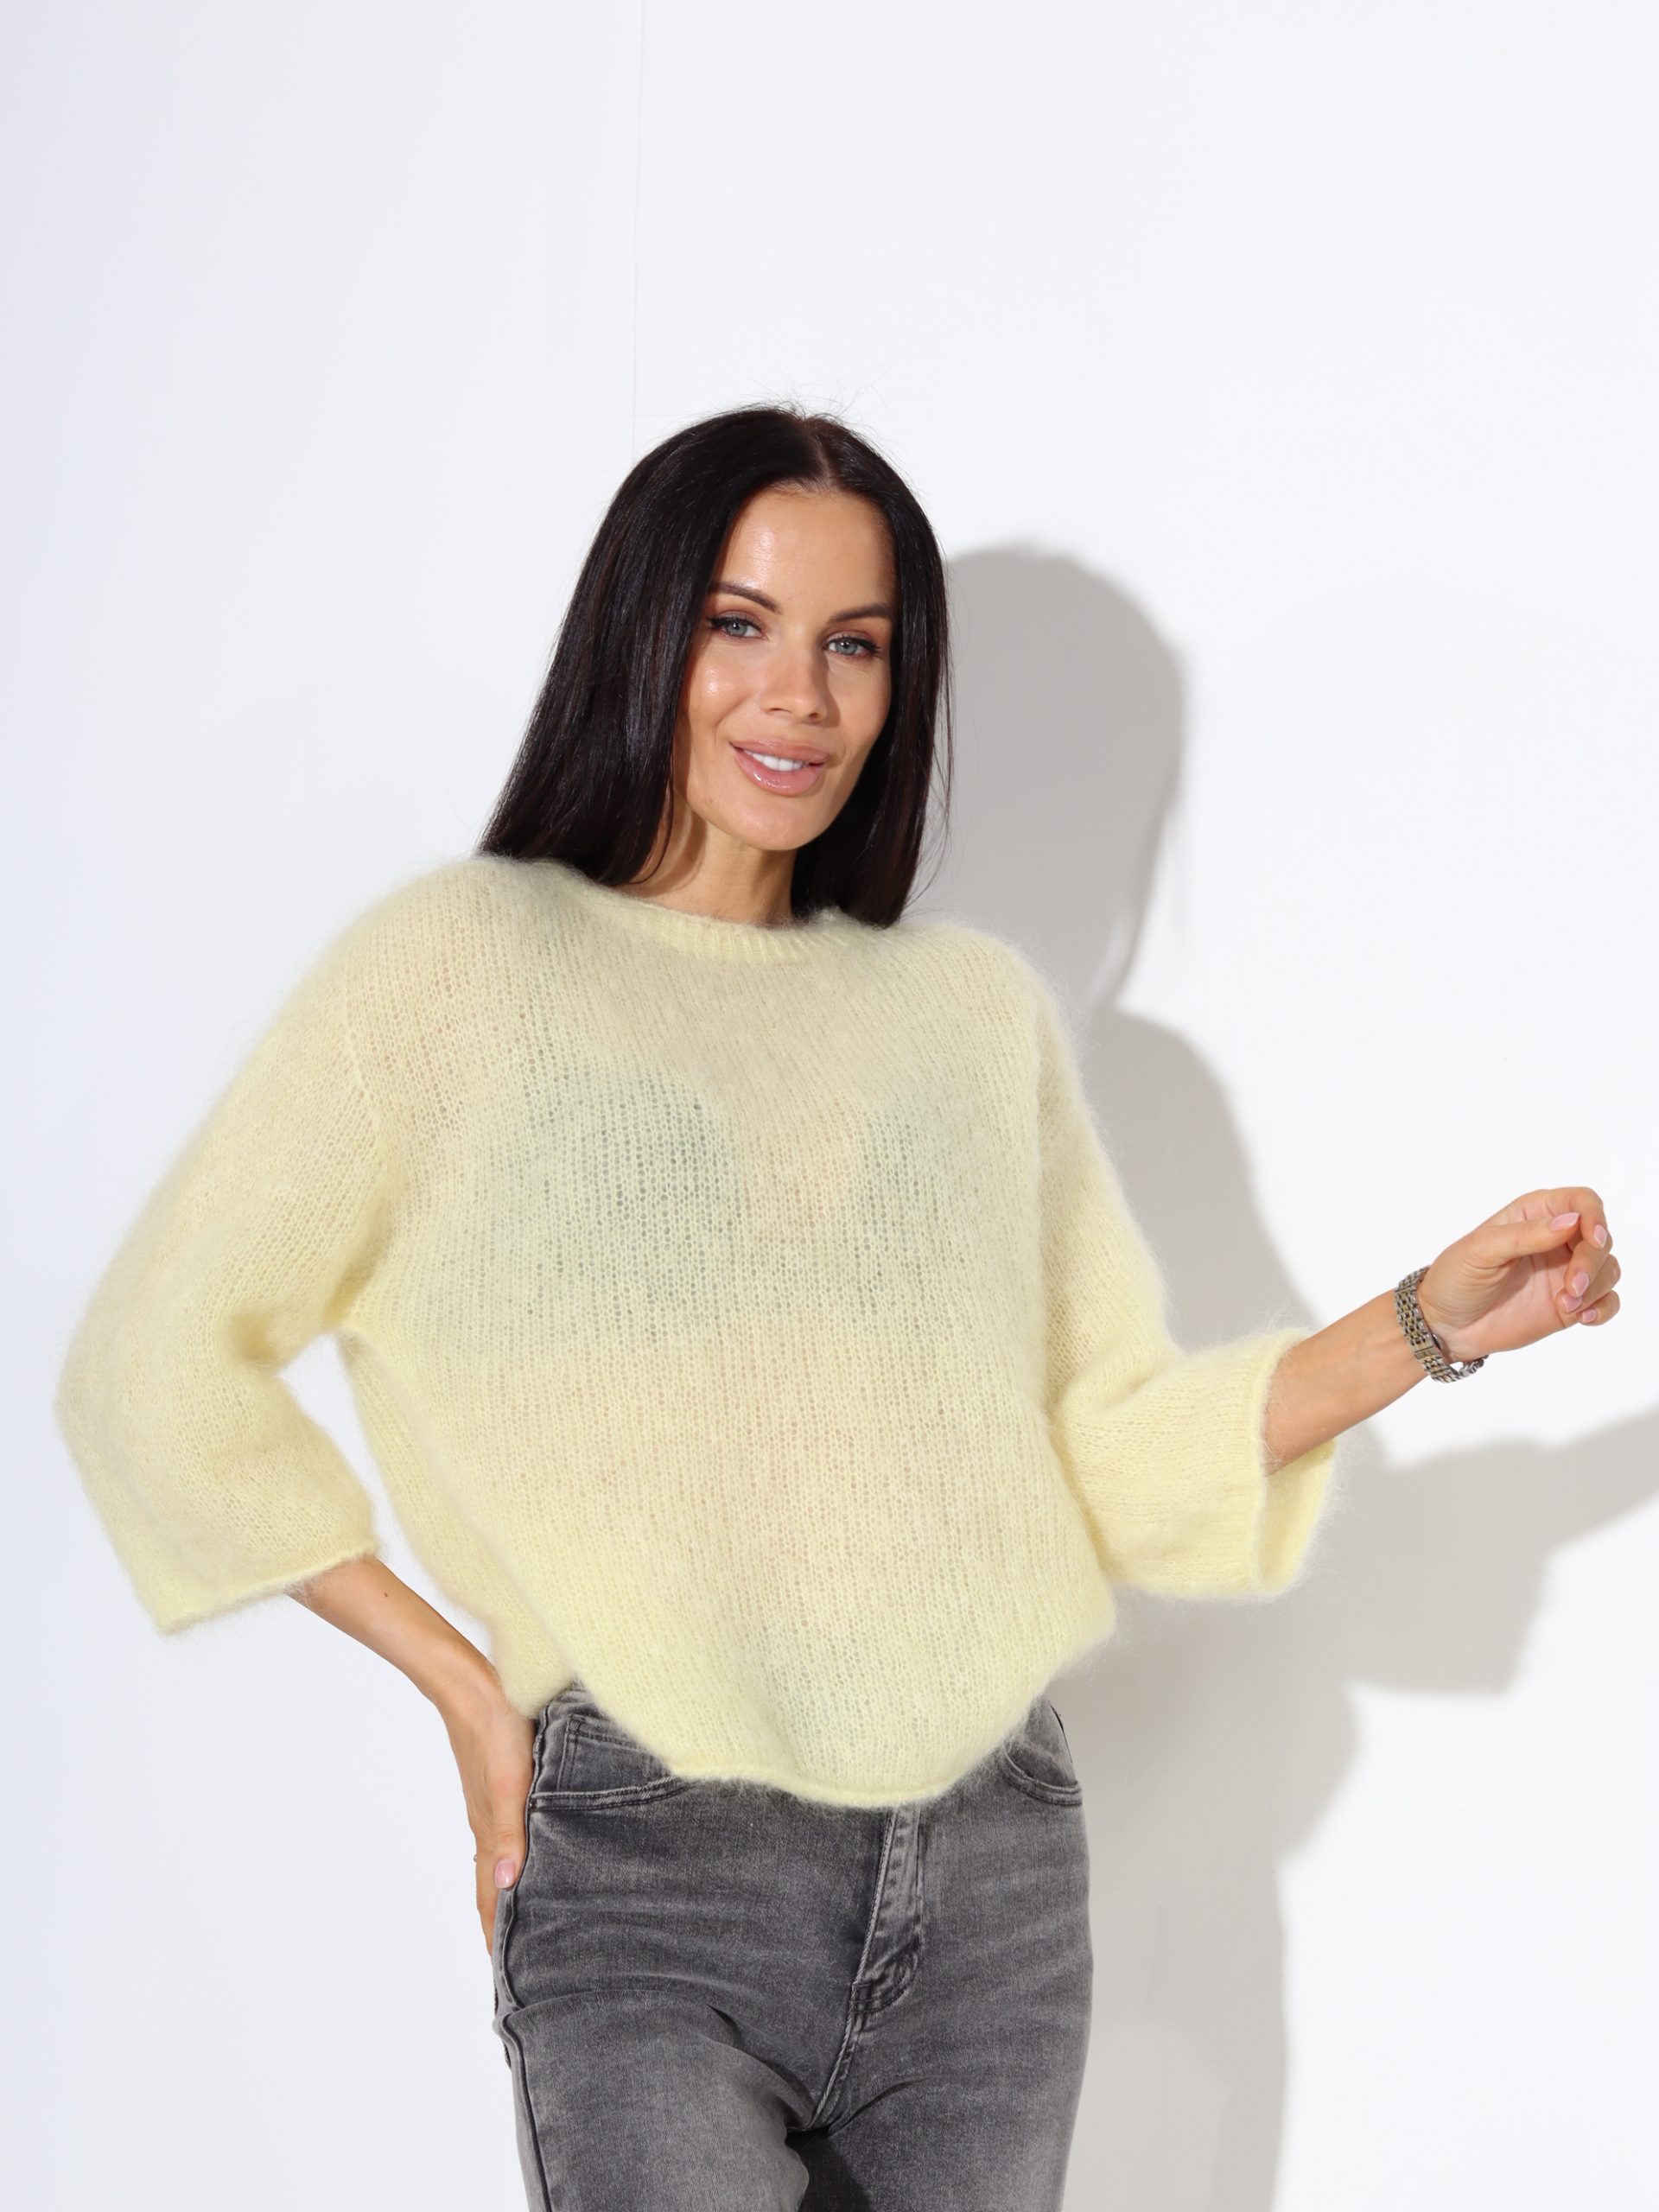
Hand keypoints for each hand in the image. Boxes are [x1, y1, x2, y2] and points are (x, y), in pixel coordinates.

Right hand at [435, 1675, 535, 1952]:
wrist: (472, 1686)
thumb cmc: (495, 1732)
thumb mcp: (511, 1784)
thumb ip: (510, 1833)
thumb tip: (508, 1886)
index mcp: (490, 1833)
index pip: (490, 1899)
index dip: (494, 1937)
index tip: (504, 1979)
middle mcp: (488, 1827)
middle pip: (492, 1889)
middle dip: (501, 1926)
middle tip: (517, 1962)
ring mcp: (490, 1807)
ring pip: (498, 1864)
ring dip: (507, 1895)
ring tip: (523, 1920)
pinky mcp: (497, 1786)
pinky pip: (503, 1837)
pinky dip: (511, 1860)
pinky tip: (524, 1857)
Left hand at [1417, 1187, 1620, 1362]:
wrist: (1446, 1326)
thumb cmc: (1456, 1279)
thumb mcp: (1481, 1251)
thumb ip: (1525, 1234)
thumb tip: (1571, 1221)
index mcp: (1534, 1214)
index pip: (1581, 1201)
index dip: (1595, 1216)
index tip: (1593, 1239)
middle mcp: (1556, 1240)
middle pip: (1601, 1237)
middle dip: (1593, 1261)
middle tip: (1571, 1287)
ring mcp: (1565, 1272)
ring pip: (1608, 1269)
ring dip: (1596, 1287)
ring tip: (1566, 1305)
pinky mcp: (1571, 1302)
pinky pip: (1606, 1300)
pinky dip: (1603, 1307)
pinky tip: (1583, 1318)